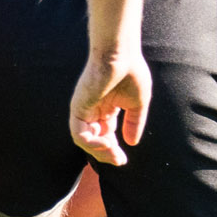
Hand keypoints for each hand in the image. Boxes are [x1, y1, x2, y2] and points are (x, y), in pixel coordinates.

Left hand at [69, 50, 151, 166]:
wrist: (120, 54)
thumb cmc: (130, 71)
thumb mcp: (137, 103)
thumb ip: (134, 122)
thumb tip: (132, 143)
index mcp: (106, 108)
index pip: (105, 134)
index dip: (113, 149)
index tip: (123, 160)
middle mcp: (93, 110)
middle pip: (94, 140)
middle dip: (106, 154)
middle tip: (119, 161)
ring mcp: (84, 109)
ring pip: (84, 140)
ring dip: (99, 152)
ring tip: (114, 154)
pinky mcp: (78, 107)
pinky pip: (79, 133)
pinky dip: (91, 143)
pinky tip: (107, 142)